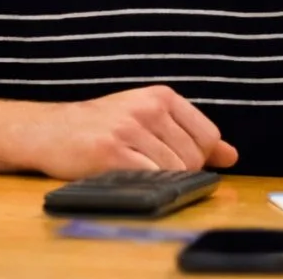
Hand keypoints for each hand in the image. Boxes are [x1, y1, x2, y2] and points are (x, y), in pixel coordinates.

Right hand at [27, 85, 238, 178]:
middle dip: (179, 172)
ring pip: (173, 171)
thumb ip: (190, 134)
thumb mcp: (149, 118)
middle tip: (148, 167)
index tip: (177, 160)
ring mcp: (130, 129)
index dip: (199, 157)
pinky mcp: (111, 152)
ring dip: (158, 180)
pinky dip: (144, 185)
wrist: (51, 130)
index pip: (207, 135)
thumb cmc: (102, 126)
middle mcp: (148, 108)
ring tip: (134, 169)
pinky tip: (126, 176)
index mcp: (162, 96)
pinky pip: (150, 179)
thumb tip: (231, 156)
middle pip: (192, 158)